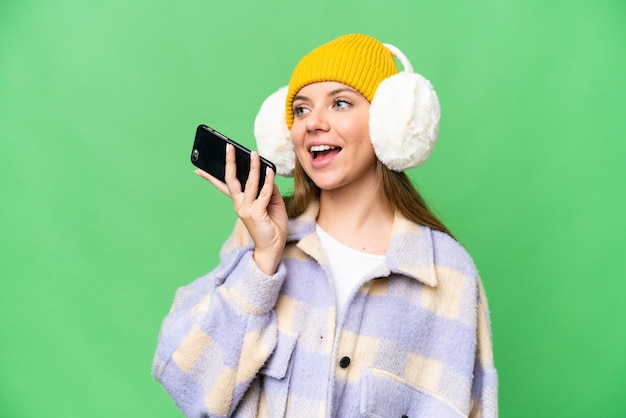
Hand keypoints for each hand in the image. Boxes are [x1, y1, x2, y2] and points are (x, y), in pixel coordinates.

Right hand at [195, 144, 287, 274]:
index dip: (211, 178)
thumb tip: (268, 174)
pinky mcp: (256, 213)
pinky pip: (264, 192)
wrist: (273, 247)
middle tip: (229, 147)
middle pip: (231, 180)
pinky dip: (268, 180)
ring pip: (250, 183)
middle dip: (230, 163)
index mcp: (240, 203)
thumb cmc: (272, 225)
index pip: (224, 187)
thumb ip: (268, 188)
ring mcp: (246, 209)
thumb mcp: (271, 203)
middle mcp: (240, 205)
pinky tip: (269, 170)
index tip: (198, 169)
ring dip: (253, 167)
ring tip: (255, 154)